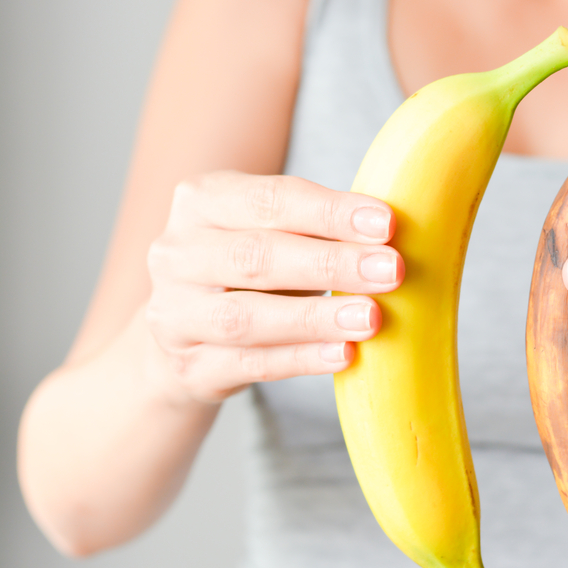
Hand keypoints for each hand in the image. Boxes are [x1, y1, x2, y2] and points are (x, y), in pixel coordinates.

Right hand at [146, 171, 403, 402]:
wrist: (186, 332)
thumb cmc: (251, 268)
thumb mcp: (274, 232)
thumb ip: (319, 227)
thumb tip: (393, 234)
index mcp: (202, 201)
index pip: (269, 200)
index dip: (330, 212)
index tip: (386, 223)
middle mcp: (177, 253)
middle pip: (256, 256)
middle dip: (331, 263)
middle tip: (392, 270)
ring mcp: (175, 314)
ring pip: (245, 317)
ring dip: (315, 318)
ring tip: (371, 318)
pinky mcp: (188, 367)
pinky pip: (249, 364)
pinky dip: (300, 359)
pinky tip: (343, 354)